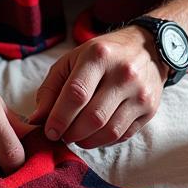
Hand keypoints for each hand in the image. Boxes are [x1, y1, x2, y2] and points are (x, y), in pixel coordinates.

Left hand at [29, 27, 165, 148]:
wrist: (147, 47)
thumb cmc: (102, 55)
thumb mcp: (71, 60)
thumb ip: (51, 88)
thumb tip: (38, 120)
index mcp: (99, 56)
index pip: (76, 94)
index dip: (59, 118)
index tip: (49, 131)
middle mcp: (123, 73)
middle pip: (93, 117)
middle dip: (72, 133)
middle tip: (62, 135)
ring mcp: (140, 92)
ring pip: (109, 130)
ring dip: (87, 140)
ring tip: (77, 136)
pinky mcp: (150, 108)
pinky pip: (123, 135)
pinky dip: (104, 140)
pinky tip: (95, 134)